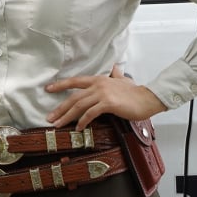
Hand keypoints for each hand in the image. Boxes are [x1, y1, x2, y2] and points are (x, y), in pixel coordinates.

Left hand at [45, 64, 166, 130]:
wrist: (148, 98)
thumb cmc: (135, 92)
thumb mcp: (122, 80)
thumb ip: (116, 75)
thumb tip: (115, 67)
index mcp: (98, 79)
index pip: (75, 81)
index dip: (60, 85)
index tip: (48, 89)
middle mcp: (98, 85)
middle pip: (73, 97)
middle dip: (60, 108)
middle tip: (50, 117)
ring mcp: (102, 93)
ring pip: (79, 105)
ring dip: (67, 116)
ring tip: (58, 125)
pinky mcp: (108, 104)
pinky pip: (91, 113)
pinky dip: (83, 121)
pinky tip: (78, 128)